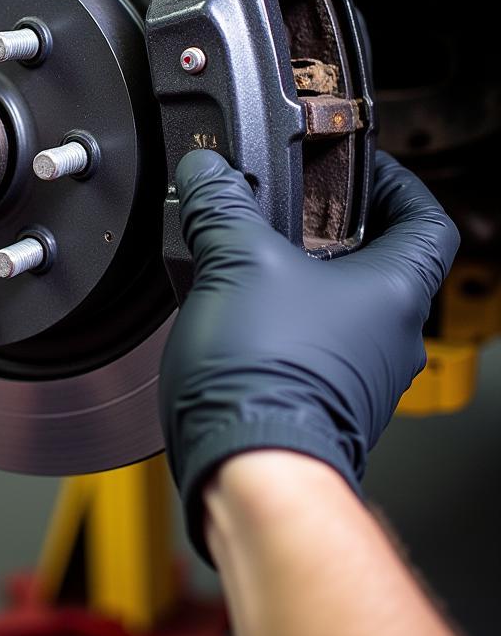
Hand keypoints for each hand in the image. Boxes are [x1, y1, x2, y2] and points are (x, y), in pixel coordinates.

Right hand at [159, 148, 458, 558]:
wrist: (250, 468)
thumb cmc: (268, 374)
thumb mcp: (236, 261)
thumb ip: (221, 205)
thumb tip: (208, 170)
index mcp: (394, 290)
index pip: (428, 219)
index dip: (399, 184)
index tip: (363, 168)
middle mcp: (389, 336)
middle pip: (379, 263)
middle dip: (332, 230)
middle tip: (287, 208)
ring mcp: (358, 375)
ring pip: (340, 307)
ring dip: (301, 277)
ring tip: (248, 256)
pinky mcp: (320, 401)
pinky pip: (311, 345)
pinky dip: (282, 320)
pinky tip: (234, 310)